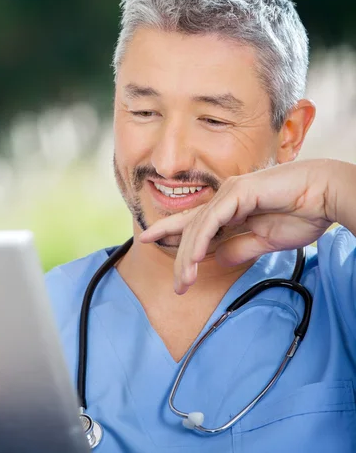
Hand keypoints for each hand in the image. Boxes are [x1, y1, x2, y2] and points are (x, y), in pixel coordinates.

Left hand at [140, 160, 336, 293]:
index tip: (150, 242)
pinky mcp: (238, 191)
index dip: (171, 231)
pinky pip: (212, 219)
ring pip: (198, 226)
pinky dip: (201, 239)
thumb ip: (240, 248)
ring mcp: (230, 192)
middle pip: (191, 226)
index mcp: (232, 207)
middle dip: (178, 254)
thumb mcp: (265, 240)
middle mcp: (226, 197)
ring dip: (189, 256)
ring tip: (184, 281)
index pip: (195, 222)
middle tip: (177, 284)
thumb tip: (219, 260)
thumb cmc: (302, 213)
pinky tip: (195, 257)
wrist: (325, 196)